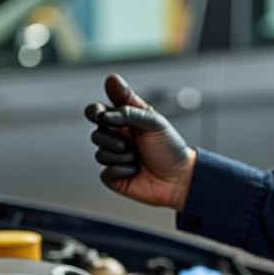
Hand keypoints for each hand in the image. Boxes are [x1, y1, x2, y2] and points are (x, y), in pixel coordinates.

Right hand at [84, 74, 195, 210]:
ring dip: (122, 156)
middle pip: (96, 133)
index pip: (98, 111)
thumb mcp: (153, 122)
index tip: (101, 115)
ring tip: (137, 157)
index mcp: (124, 121)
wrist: (179, 178)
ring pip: (100, 154)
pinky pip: (106, 172)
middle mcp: (117, 138)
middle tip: (128, 143)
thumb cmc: (169, 147)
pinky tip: (136, 170)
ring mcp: (114, 157)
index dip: (94, 112)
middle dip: (112, 138)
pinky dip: (123, 171)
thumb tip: (108, 97)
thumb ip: (128, 109)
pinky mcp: (113, 176)